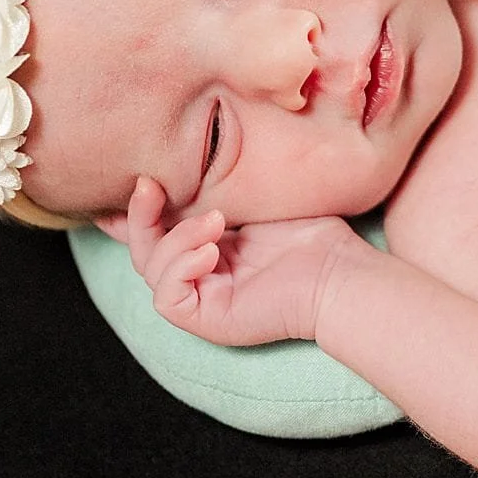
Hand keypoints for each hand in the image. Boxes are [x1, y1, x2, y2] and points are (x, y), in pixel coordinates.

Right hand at [104, 177, 359, 347]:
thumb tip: (186, 156)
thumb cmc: (312, 234)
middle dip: (141, 218)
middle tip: (150, 187)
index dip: (138, 211)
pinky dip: (179, 269)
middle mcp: (202, 276)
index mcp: (211, 248)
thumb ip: (217, 186)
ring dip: (175, 239)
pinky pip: (167, 299)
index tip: (138, 179)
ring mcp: (204, 300)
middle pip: (144, 251)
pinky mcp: (208, 321)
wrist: (339, 272)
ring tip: (214, 221)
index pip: (157, 232)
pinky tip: (211, 251)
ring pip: (152, 271)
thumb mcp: (256, 196)